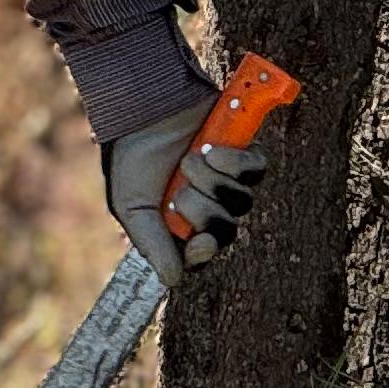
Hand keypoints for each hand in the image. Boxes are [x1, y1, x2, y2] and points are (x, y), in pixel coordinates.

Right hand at [103, 89, 272, 290]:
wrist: (144, 106)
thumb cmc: (132, 154)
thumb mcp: (131, 204)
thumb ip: (152, 242)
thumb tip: (173, 280)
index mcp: (180, 222)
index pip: (204, 252)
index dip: (206, 252)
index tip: (200, 242)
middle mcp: (208, 204)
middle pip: (226, 230)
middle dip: (202, 210)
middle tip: (180, 189)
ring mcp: (228, 180)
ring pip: (242, 201)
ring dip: (213, 181)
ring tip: (192, 159)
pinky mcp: (244, 154)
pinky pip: (257, 171)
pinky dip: (234, 161)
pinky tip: (211, 149)